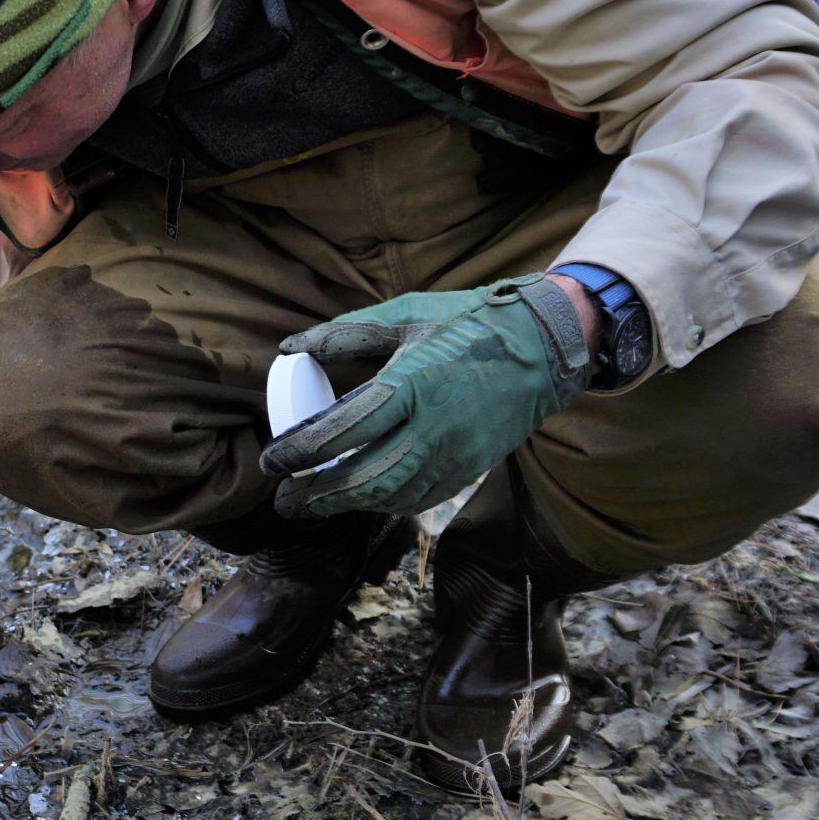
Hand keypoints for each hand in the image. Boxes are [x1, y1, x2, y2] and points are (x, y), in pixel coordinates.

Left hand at [259, 274, 590, 519]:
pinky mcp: (470, 468)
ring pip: (390, 497)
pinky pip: (419, 498)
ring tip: (312, 505)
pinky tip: (360, 499)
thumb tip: (289, 348)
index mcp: (411, 383)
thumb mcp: (406, 313)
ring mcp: (455, 452)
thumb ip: (345, 332)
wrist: (546, 345)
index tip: (271, 462)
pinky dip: (383, 504)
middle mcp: (433, 426)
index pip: (341, 432)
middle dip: (316, 497)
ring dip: (346, 506)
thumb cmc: (470, 321)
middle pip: (362, 478)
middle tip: (283, 500)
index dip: (299, 453)